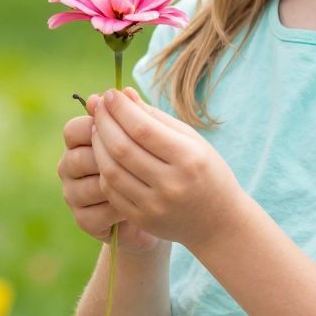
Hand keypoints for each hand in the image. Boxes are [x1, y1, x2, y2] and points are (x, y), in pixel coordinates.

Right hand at [58, 93, 164, 255]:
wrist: (160, 209)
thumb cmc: (153, 164)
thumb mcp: (151, 138)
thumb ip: (137, 117)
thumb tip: (127, 90)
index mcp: (80, 140)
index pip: (73, 130)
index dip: (96, 127)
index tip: (122, 126)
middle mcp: (69, 166)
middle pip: (77, 158)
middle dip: (109, 157)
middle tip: (143, 158)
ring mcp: (73, 195)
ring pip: (89, 186)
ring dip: (118, 184)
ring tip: (148, 181)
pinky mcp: (84, 220)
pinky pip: (96, 213)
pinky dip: (118, 208)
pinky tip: (141, 202)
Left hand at [91, 85, 246, 250]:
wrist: (218, 222)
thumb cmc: (205, 171)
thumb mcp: (191, 140)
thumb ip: (156, 117)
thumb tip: (124, 94)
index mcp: (189, 158)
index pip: (143, 128)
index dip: (121, 109)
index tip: (110, 93)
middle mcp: (172, 184)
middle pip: (123, 148)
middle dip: (104, 122)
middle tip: (98, 106)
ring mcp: (155, 205)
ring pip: (112, 170)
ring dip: (98, 145)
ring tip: (97, 128)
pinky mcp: (143, 220)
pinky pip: (112, 191)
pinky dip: (104, 169)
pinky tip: (104, 154)